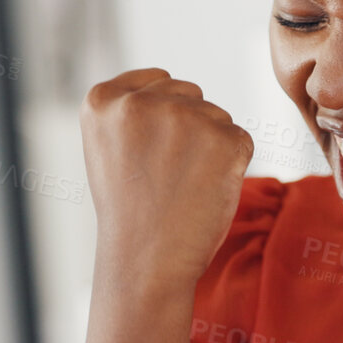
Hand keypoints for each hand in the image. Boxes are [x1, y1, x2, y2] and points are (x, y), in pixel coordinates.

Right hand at [80, 67, 256, 292]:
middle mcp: (140, 102)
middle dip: (189, 127)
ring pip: (218, 117)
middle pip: (190, 94)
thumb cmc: (130, 212)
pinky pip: (241, 139)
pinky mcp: (223, 138)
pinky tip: (206, 191)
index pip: (156, 79)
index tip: (152, 153)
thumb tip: (173, 89)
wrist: (147, 262)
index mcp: (102, 101)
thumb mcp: (107, 149)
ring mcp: (184, 117)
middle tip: (169, 174)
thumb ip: (131, 112)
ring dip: (211, 146)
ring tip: (184, 186)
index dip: (163, 118)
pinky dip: (233, 164)